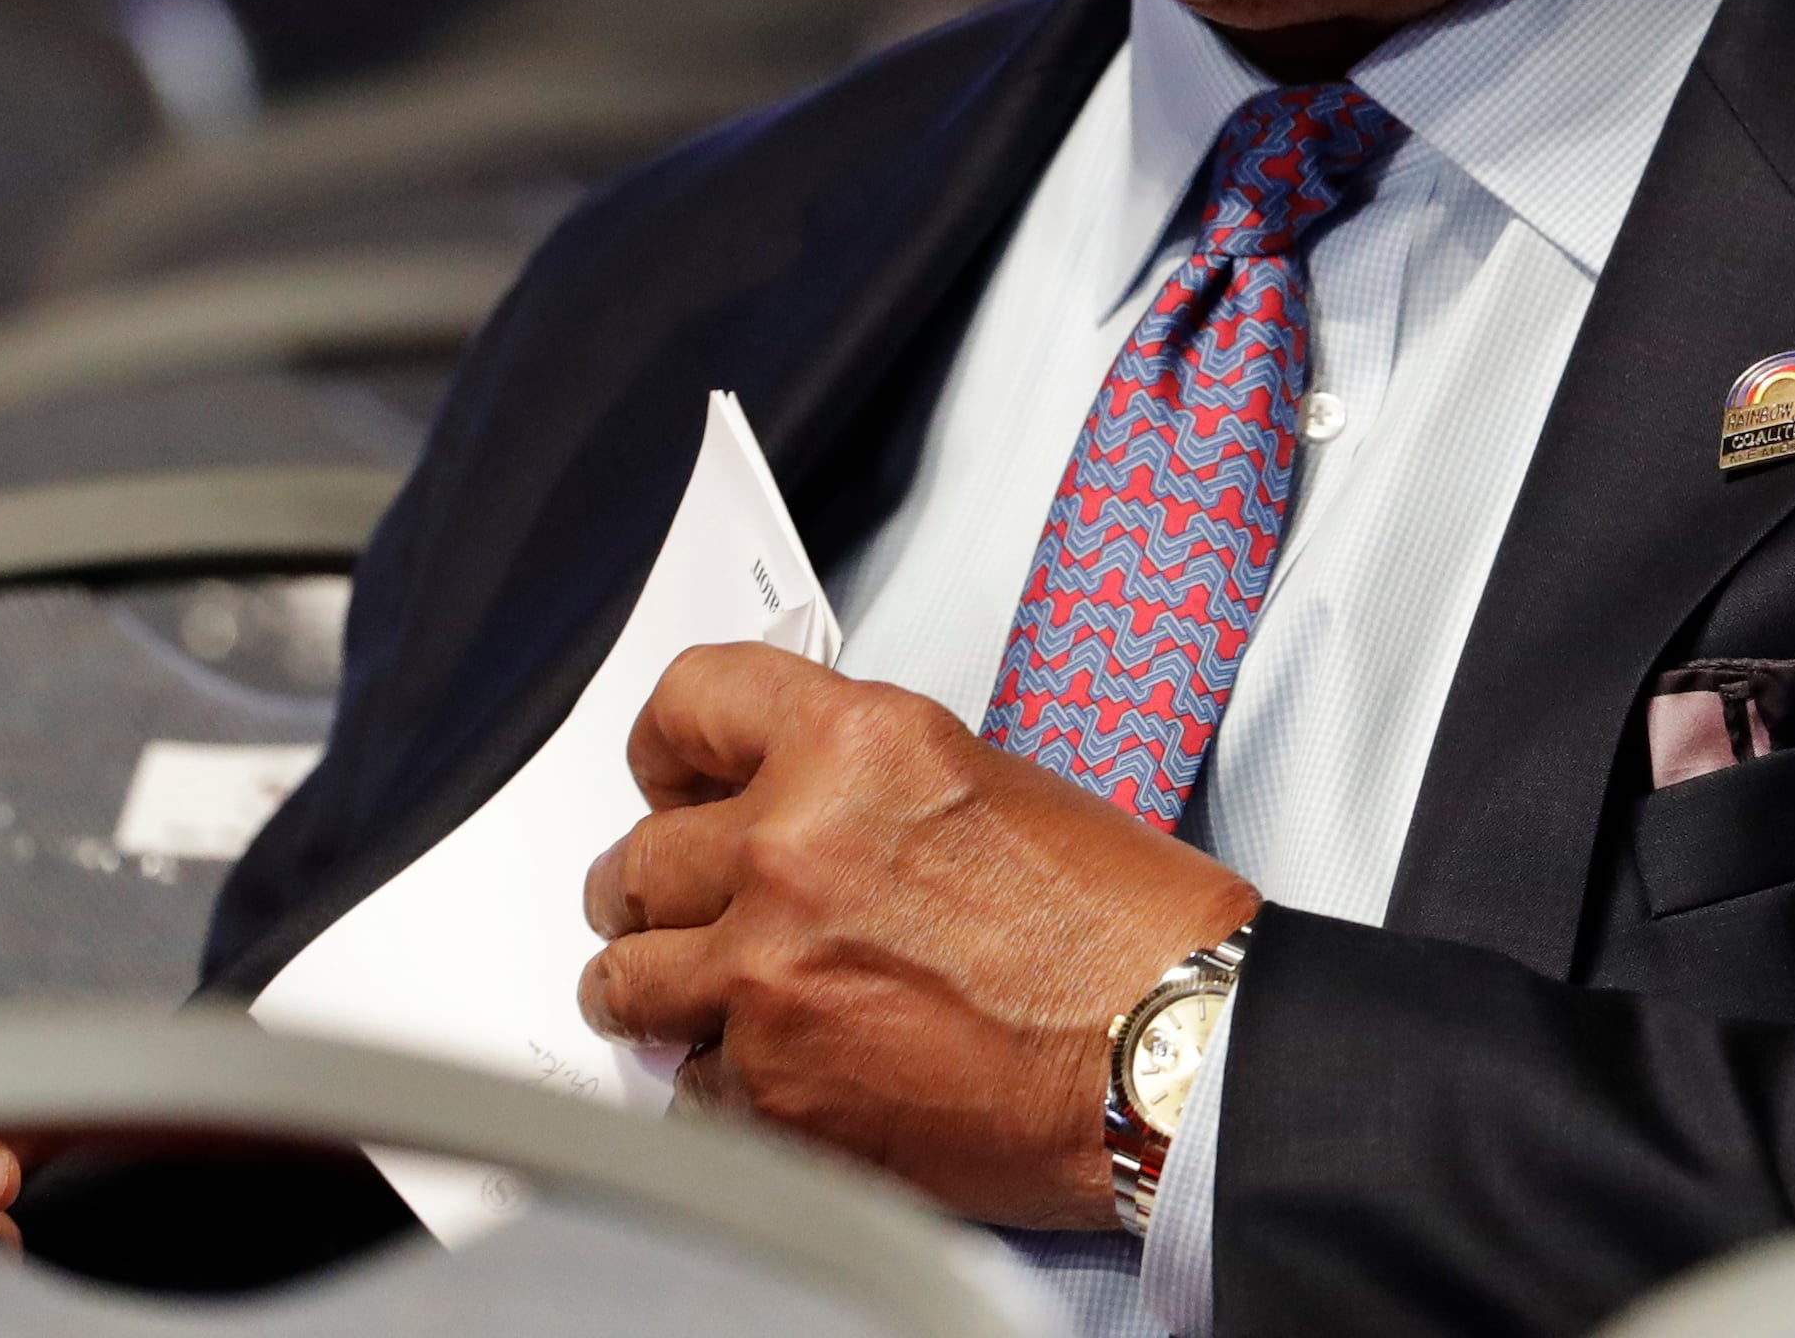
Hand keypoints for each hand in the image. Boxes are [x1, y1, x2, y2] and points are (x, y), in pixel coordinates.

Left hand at [577, 645, 1256, 1230]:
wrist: (1169, 1050)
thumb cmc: (1117, 926)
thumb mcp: (980, 778)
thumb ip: (853, 782)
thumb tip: (776, 811)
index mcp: (851, 747)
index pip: (688, 701)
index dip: (665, 746)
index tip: (666, 779)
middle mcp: (791, 848)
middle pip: (633, 862)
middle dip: (650, 894)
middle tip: (676, 914)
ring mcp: (768, 976)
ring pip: (624, 983)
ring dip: (653, 993)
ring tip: (692, 1005)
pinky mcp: (771, 1093)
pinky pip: (682, 1090)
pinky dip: (721, 1091)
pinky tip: (781, 1078)